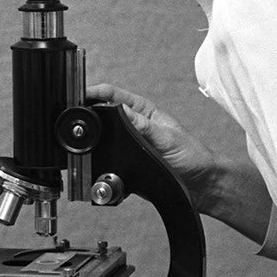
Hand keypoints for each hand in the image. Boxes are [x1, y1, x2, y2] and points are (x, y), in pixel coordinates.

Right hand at [87, 83, 216, 209]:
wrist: (200, 185)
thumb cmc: (192, 156)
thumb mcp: (167, 138)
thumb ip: (143, 126)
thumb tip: (121, 111)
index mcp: (144, 111)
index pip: (114, 95)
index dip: (96, 92)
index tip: (82, 95)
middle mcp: (134, 125)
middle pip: (103, 114)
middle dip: (89, 114)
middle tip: (76, 117)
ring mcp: (129, 144)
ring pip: (103, 137)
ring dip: (93, 138)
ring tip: (82, 139)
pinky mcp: (127, 162)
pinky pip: (108, 159)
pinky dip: (99, 160)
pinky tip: (95, 161)